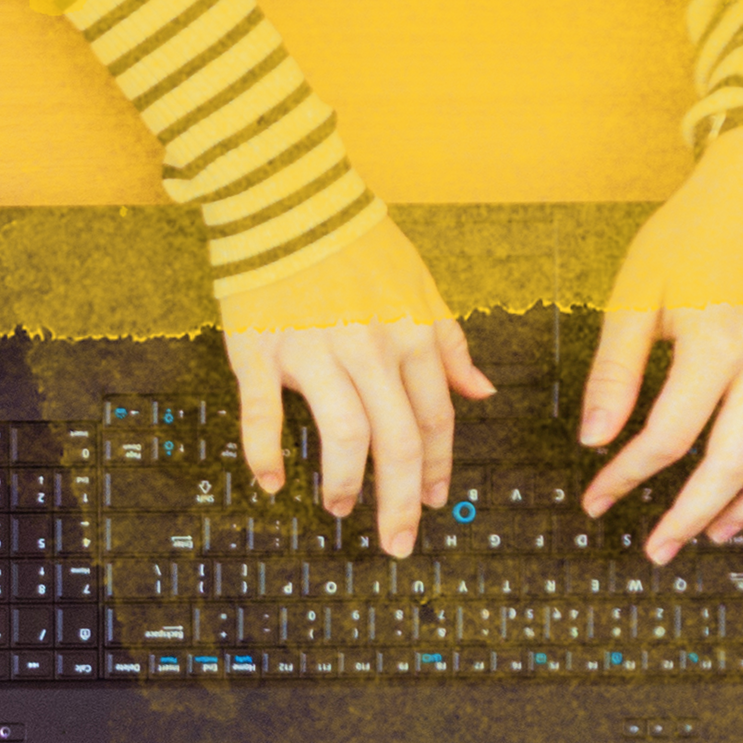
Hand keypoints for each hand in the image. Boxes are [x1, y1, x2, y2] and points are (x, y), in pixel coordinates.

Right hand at [217, 214, 496, 557]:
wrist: (286, 199)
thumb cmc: (353, 242)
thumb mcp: (420, 286)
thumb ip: (449, 344)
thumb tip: (481, 392)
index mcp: (411, 335)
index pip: (434, 417)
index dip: (436, 467)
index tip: (430, 502)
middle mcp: (370, 349)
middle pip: (397, 441)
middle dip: (400, 501)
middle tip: (397, 543)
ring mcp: (314, 352)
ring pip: (344, 434)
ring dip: (347, 483)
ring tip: (342, 509)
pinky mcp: (261, 352)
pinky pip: (263, 416)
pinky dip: (267, 456)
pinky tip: (274, 484)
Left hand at [580, 125, 742, 561]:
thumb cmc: (690, 237)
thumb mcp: (633, 293)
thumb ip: (614, 369)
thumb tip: (593, 437)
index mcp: (714, 344)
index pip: (666, 436)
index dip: (625, 477)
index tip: (596, 500)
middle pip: (734, 463)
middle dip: (690, 516)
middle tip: (656, 549)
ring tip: (715, 533)